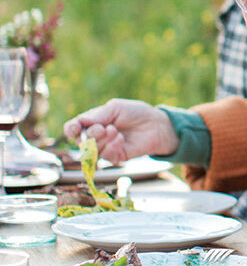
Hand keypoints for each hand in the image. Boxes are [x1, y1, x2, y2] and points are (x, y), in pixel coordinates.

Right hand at [63, 99, 178, 163]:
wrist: (156, 125)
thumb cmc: (136, 113)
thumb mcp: (116, 108)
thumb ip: (99, 115)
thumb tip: (81, 122)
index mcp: (93, 121)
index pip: (74, 127)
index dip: (71, 129)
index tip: (74, 129)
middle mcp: (97, 135)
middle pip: (81, 141)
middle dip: (91, 135)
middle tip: (104, 128)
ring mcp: (106, 147)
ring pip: (92, 151)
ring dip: (103, 141)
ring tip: (116, 131)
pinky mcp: (115, 157)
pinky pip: (106, 157)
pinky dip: (112, 147)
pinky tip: (121, 139)